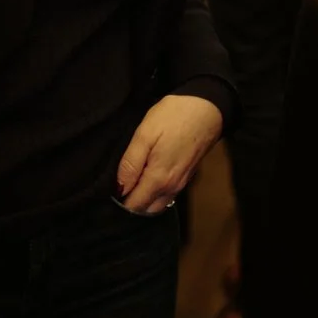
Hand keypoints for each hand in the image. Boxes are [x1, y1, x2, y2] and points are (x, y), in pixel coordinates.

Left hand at [115, 93, 224, 213]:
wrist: (208, 108)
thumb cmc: (173, 117)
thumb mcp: (145, 134)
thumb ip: (131, 164)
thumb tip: (119, 188)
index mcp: (158, 179)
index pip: (134, 206)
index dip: (119, 201)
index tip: (109, 189)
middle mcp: (171, 188)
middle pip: (145, 210)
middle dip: (131, 204)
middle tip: (118, 185)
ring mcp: (181, 184)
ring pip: (157, 205)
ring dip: (144, 200)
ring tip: (132, 180)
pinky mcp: (187, 177)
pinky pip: (167, 195)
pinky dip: (155, 194)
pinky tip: (148, 177)